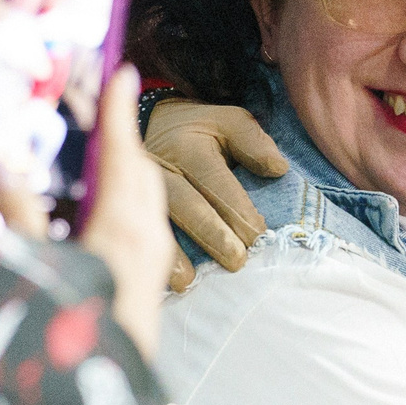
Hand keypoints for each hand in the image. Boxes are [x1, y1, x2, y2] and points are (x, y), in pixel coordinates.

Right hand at [0, 65, 170, 360]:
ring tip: (100, 150)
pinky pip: (145, 229)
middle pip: (140, 174)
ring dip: (125, 171)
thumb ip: (15, 214)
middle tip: (102, 105)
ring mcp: (153, 269)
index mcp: (120, 229)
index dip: (117, 112)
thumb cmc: (58, 340)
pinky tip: (104, 208)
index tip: (120, 71)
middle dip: (121, 137)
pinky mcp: (149, 291)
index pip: (122, 155)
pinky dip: (127, 204)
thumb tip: (2, 162)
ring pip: (147, 203)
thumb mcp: (28, 269)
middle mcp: (146, 243)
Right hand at [142, 97, 286, 287]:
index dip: (237, 209)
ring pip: (156, 222)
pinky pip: (137, 235)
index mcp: (189, 146)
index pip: (216, 181)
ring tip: (189, 280)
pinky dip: (151, 259)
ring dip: (172, 253)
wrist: (151, 126)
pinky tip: (163, 281)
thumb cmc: (199, 131)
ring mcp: (139, 191)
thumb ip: (254, 142)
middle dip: (211, 234)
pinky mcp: (127, 208)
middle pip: (186, 204)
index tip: (257, 235)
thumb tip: (278, 169)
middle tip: (236, 260)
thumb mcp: (229, 123)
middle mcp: (160, 168)